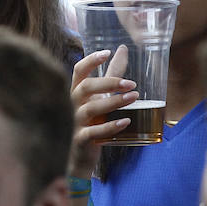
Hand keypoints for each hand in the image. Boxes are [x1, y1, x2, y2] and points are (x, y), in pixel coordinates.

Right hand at [68, 47, 137, 177]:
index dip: (91, 60)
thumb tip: (123, 49)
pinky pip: (93, 132)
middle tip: (132, 84)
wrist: (79, 156)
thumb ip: (111, 74)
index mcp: (76, 91)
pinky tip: (126, 122)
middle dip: (109, 83)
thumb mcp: (100, 96)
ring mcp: (74, 122)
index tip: (108, 52)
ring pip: (91, 109)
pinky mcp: (80, 140)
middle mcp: (72, 104)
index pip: (79, 70)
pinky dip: (110, 127)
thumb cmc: (91, 121)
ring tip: (134, 98)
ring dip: (114, 102)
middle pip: (86, 87)